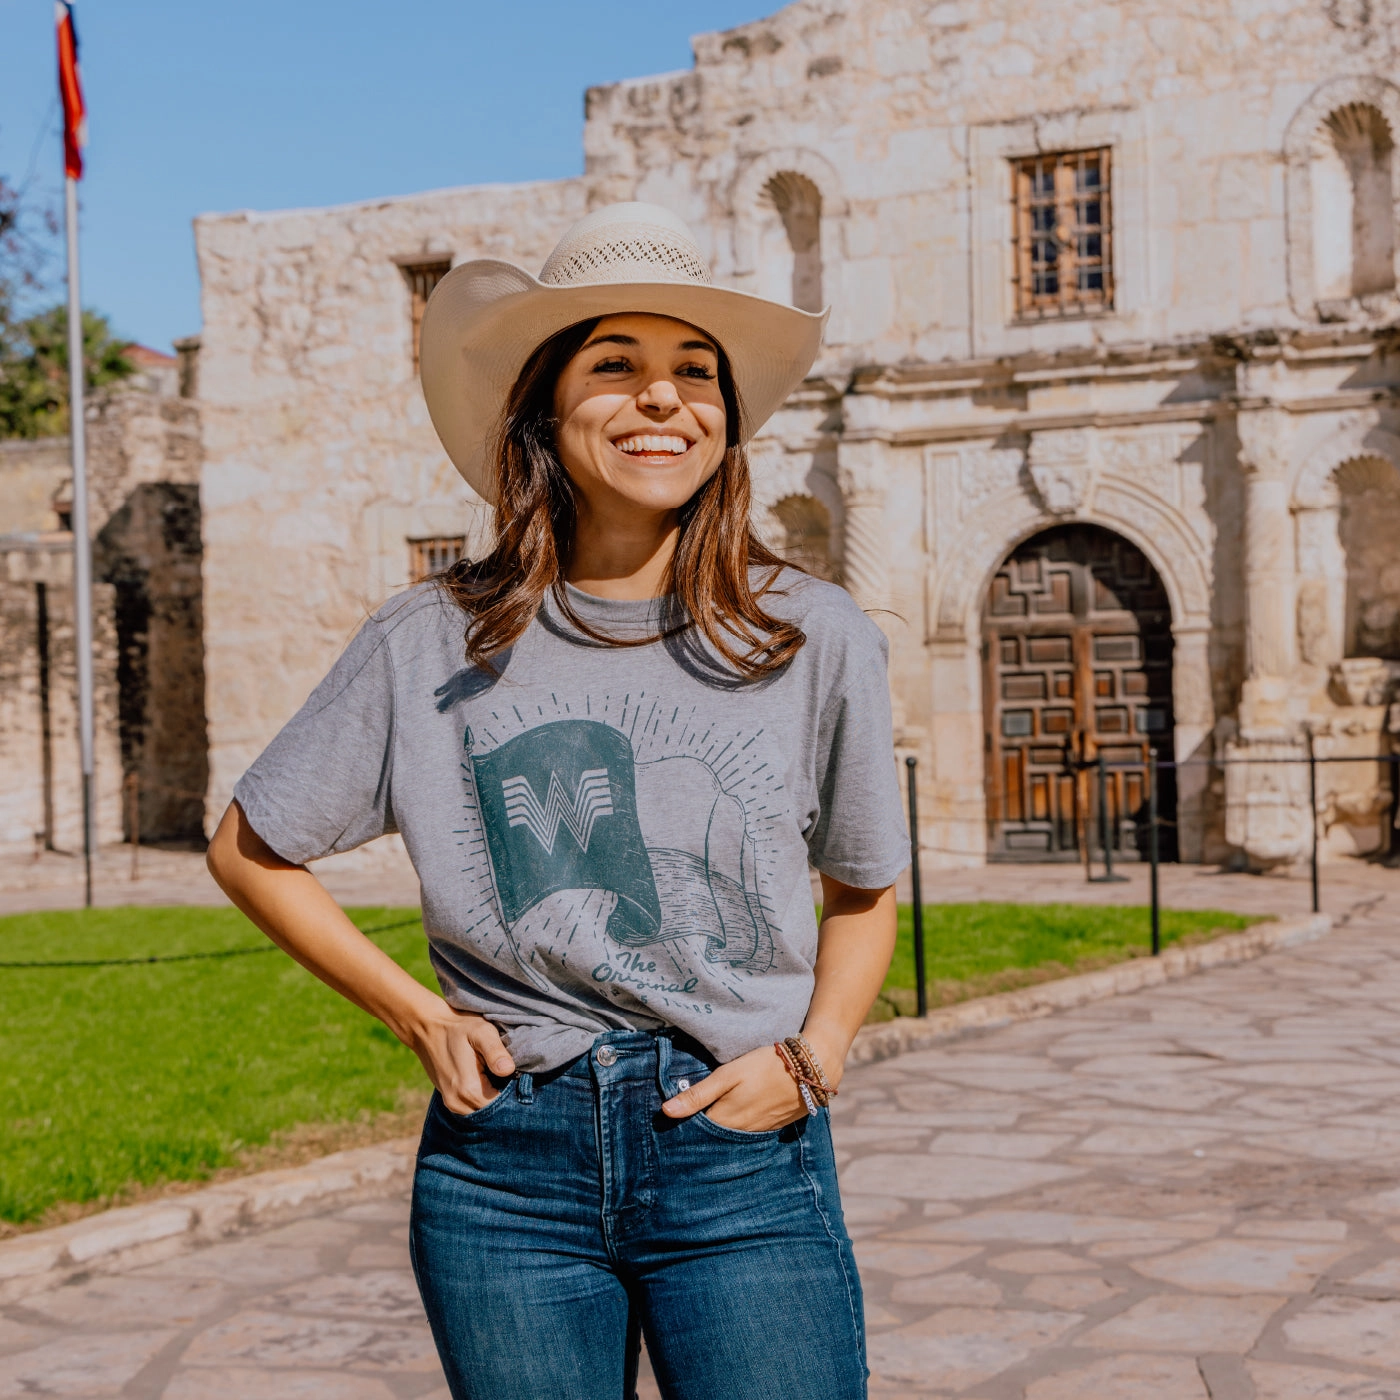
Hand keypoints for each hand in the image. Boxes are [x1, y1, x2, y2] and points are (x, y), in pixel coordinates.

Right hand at [406, 998, 514, 1115]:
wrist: (427, 1027)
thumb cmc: (458, 1027)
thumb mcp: (481, 1031)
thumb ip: (495, 1052)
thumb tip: (508, 1070)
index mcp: (469, 1089)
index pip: (502, 1107)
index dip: (514, 1095)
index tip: (521, 1079)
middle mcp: (458, 1103)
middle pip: (492, 1112)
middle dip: (505, 1099)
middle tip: (513, 1078)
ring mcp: (451, 1103)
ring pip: (482, 1111)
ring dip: (493, 1099)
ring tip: (499, 1077)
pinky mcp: (449, 1099)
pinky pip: (472, 1107)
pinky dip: (482, 1098)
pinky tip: (488, 1080)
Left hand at [661, 1042, 809, 1132]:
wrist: (809, 1070)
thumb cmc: (765, 1066)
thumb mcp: (728, 1075)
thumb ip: (698, 1094)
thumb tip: (666, 1112)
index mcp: (726, 1120)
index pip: (697, 1132)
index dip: (684, 1127)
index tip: (672, 1123)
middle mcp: (741, 1133)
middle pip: (715, 1138)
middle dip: (702, 1132)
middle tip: (689, 1123)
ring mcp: (759, 1132)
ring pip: (732, 1137)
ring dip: (721, 1131)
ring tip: (710, 1120)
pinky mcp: (773, 1127)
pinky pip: (750, 1134)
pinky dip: (740, 1129)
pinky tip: (737, 1117)